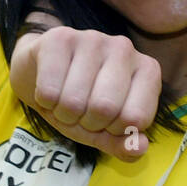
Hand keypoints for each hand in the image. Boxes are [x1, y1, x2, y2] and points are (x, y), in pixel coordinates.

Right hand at [10, 27, 160, 161]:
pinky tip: (49, 89)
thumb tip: (139, 148)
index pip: (135, 119)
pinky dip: (44, 101)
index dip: (113, 131)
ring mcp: (94, 38)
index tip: (106, 122)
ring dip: (63, 114)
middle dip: (87, 123)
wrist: (39, 72)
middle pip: (104, 108)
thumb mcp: (104, 130)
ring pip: (74, 102)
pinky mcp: (60, 37)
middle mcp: (125, 49)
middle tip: (81, 113)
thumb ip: (123, 143)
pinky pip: (49, 90)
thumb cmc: (80, 102)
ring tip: (64, 101)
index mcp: (147, 70)